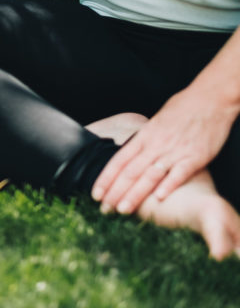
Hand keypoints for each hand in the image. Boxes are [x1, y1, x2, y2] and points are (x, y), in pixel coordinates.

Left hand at [92, 88, 236, 214]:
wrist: (210, 98)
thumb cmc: (183, 108)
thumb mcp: (156, 122)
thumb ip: (145, 139)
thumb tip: (132, 151)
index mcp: (145, 136)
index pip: (119, 160)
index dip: (106, 178)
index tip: (96, 194)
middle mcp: (156, 145)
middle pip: (130, 171)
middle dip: (115, 192)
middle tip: (104, 208)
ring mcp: (174, 151)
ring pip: (150, 175)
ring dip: (135, 194)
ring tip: (123, 209)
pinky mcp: (195, 156)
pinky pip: (180, 173)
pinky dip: (169, 186)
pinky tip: (158, 198)